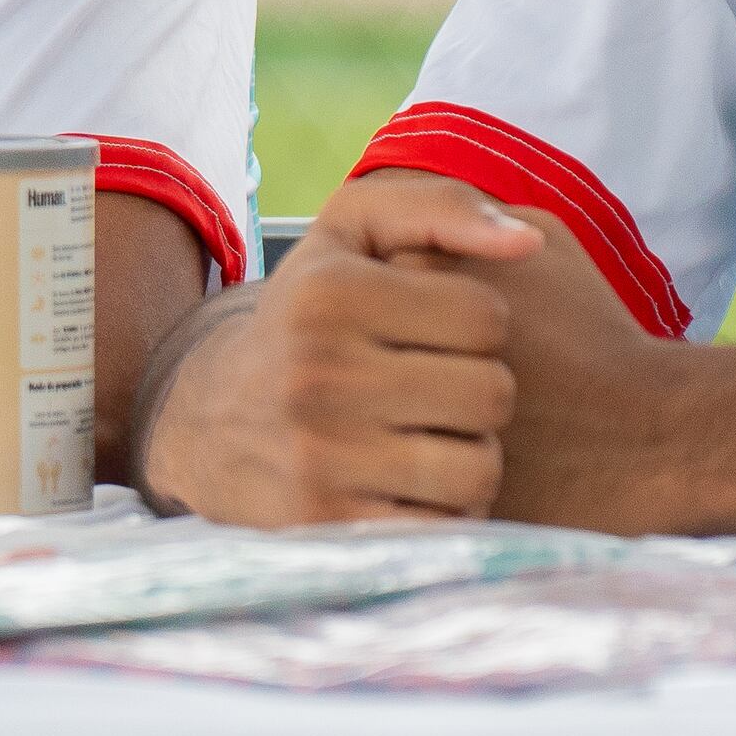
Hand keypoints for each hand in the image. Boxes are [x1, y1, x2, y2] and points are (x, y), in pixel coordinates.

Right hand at [136, 172, 529, 524]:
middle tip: (440, 393)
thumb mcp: (350, 234)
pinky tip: (411, 488)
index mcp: (331, 294)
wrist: (205, 422)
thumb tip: (530, 242)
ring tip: (432, 439)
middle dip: (478, 394)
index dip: (478, 327)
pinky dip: (444, 512)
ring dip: (470, 458)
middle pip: (492, 394)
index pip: (487, 316)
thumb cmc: (306, 318)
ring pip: (478, 468)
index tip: (439, 334)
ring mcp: (320, 457)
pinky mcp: (327, 525)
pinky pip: (445, 527)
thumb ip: (440, 209)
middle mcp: (319, 373)